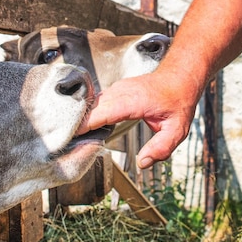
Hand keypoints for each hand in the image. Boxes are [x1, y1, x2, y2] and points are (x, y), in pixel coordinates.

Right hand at [77, 72, 198, 168]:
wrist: (179, 78)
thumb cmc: (178, 101)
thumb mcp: (177, 130)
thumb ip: (161, 148)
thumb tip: (143, 163)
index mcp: (134, 101)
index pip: (103, 112)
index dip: (85, 123)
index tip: (70, 134)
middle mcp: (122, 92)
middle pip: (92, 107)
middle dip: (77, 122)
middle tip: (62, 139)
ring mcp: (117, 89)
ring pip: (92, 103)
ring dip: (81, 117)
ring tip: (69, 133)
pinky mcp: (115, 90)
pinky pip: (97, 100)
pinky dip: (88, 112)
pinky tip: (83, 123)